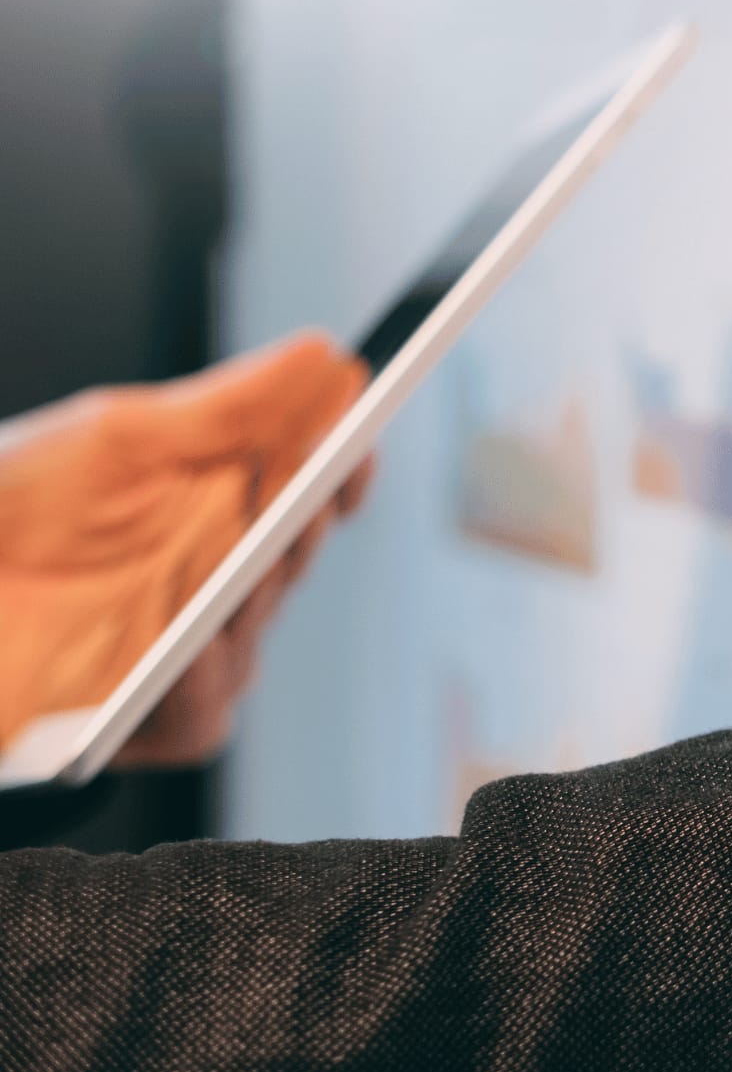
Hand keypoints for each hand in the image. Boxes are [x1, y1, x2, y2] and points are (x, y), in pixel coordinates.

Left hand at [0, 334, 368, 766]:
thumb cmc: (11, 500)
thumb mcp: (123, 437)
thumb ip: (231, 405)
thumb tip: (325, 355)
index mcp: (215, 504)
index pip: (308, 491)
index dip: (341, 473)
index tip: (357, 449)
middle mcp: (206, 578)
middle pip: (290, 558)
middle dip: (300, 529)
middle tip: (297, 499)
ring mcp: (178, 648)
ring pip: (253, 637)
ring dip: (248, 606)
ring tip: (231, 580)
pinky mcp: (142, 716)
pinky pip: (202, 715)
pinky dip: (199, 687)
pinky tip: (182, 658)